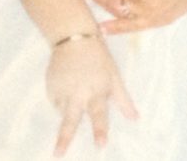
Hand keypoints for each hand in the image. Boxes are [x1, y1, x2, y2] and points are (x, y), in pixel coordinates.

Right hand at [46, 36, 137, 155]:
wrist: (73, 37)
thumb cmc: (98, 57)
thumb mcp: (114, 76)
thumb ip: (123, 99)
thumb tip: (135, 119)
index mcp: (95, 91)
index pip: (99, 115)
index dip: (100, 130)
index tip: (101, 145)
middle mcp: (77, 93)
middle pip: (70, 120)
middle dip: (64, 139)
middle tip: (58, 155)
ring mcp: (61, 89)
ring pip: (63, 112)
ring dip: (68, 111)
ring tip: (74, 88)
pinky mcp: (50, 86)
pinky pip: (56, 101)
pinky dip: (61, 99)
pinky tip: (67, 84)